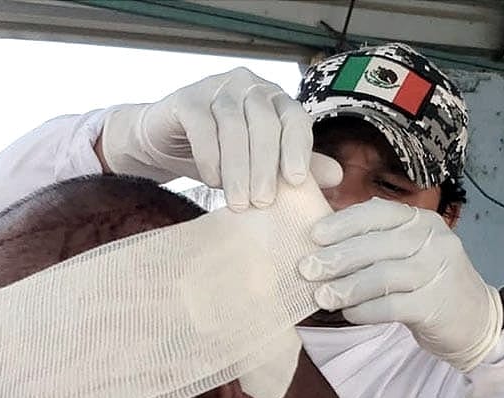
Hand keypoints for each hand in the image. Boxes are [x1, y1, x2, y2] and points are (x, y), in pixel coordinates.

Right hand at [100, 67, 341, 210]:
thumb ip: (296, 166)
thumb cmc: (221, 154)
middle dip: (264, 167)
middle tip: (262, 203)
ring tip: (238, 203)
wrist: (167, 142)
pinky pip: (202, 127)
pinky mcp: (187, 99)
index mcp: (274, 100)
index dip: (298, 148)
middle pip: (264, 123)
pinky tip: (213, 181)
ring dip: (237, 169)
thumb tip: (337, 177)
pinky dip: (209, 157)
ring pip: (233, 126)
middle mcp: (249, 87)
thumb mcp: (261, 164)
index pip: (294, 118)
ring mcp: (217, 89)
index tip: (296, 182)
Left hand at [298, 197, 502, 371]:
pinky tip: (347, 313)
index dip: (343, 223)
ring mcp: (438, 272)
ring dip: (346, 287)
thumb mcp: (407, 252)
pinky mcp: (436, 305)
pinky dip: (365, 310)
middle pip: (375, 245)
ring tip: (320, 296)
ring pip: (382, 276)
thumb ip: (373, 241)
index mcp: (421, 221)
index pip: (377, 212)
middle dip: (336, 257)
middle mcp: (433, 241)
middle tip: (306, 269)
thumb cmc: (426, 283)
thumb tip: (319, 239)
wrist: (474, 320)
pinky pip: (391, 306)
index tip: (313, 235)